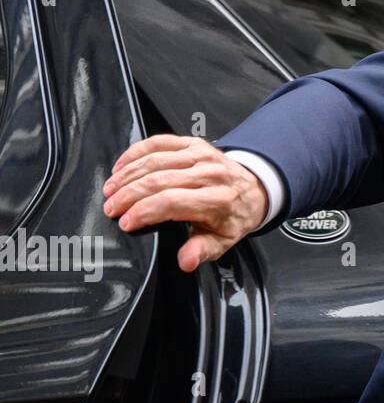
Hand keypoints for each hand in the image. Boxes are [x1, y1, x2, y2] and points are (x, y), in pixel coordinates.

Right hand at [102, 135, 269, 271]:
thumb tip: (186, 260)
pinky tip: (121, 166)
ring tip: (110, 190)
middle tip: (110, 208)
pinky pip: (160, 142)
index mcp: (217, 200)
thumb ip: (202, 250)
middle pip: (158, 180)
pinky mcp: (195, 143)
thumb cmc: (233, 216)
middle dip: (128, 195)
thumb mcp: (223, 241)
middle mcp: (210, 174)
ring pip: (155, 160)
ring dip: (127, 175)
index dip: (143, 212)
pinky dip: (136, 152)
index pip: (171, 202)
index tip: (125, 223)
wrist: (254, 189)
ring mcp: (202, 155)